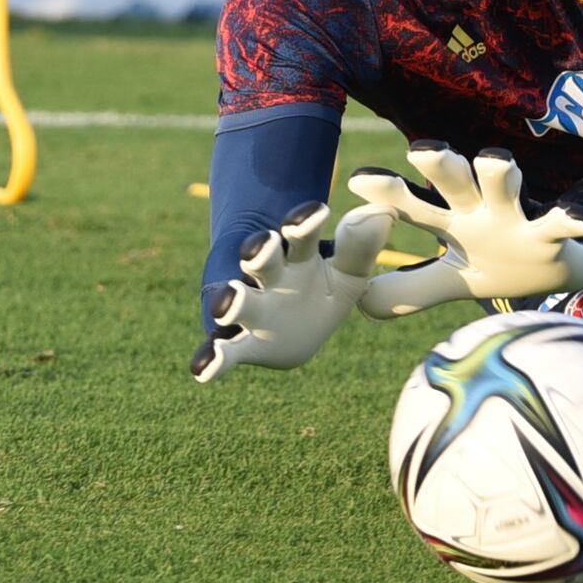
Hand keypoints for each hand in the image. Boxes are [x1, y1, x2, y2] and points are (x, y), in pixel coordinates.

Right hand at [191, 197, 416, 379]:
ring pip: (238, 302)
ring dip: (230, 301)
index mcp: (297, 255)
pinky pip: (226, 351)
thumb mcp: (347, 273)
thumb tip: (381, 215)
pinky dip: (212, 359)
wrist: (294, 327)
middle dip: (260, 252)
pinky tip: (202, 371)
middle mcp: (269, 278)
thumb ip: (360, 249)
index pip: (302, 234)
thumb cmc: (320, 291)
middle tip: (262, 247)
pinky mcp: (243, 344)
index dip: (306, 222)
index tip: (318, 212)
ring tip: (228, 303)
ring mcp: (252, 310)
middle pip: (262, 259)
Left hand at [339, 143, 582, 306]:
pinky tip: (579, 220)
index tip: (358, 180)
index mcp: (452, 222)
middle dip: (439, 164)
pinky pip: (560, 226)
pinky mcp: (552, 236)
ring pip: (505, 188)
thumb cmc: (500, 262)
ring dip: (500, 173)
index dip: (387, 193)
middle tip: (421, 151)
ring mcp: (516, 219)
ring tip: (494, 161)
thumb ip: (410, 289)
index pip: (412, 205)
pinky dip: (571, 221)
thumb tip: (361, 303)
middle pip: (455, 182)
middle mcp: (479, 211)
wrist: (561, 267)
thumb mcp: (453, 280)